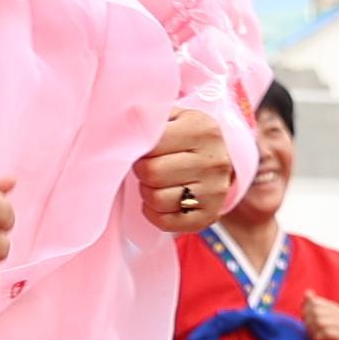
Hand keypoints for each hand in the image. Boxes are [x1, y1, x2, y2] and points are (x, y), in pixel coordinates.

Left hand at [124, 109, 234, 237]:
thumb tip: (120, 123)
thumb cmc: (185, 138)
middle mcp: (213, 161)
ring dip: (147, 192)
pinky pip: (165, 222)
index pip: (150, 144)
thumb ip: (148, 116)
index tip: (143, 149)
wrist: (218, 161)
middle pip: (152, 173)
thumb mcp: (174, 118)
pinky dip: (154, 213)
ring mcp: (215, 192)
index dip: (138, 148)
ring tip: (154, 183)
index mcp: (202, 129)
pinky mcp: (209, 216)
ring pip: (157, 199)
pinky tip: (160, 201)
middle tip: (147, 167)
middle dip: (142, 171)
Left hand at [301, 294, 338, 339]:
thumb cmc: (322, 338)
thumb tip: (308, 292)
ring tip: (314, 338)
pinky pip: (326, 333)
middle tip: (310, 333)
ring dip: (313, 332)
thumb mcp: (313, 321)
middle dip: (309, 323)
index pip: (315, 303)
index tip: (306, 322)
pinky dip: (318, 338)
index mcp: (335, 309)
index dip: (306, 313)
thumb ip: (310, 306)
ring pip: (320, 322)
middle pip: (316, 312)